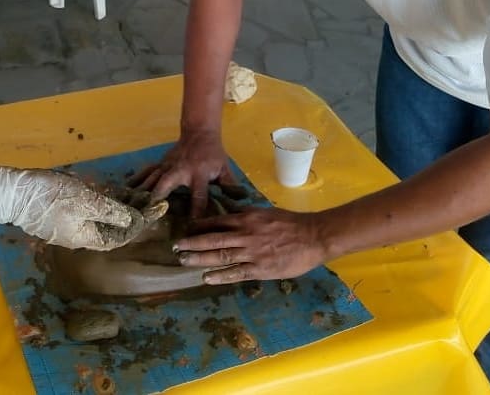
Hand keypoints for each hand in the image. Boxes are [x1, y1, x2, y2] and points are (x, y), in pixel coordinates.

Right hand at [0, 163, 167, 249]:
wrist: (14, 193)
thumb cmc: (50, 197)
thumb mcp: (85, 201)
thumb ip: (111, 212)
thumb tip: (133, 220)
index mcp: (88, 237)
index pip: (123, 234)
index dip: (143, 221)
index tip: (160, 207)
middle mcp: (83, 234)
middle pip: (116, 227)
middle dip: (136, 213)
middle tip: (155, 199)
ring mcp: (74, 223)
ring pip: (106, 216)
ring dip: (125, 206)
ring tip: (143, 192)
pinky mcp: (66, 211)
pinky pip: (93, 209)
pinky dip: (108, 201)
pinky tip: (120, 190)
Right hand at [130, 133, 238, 217]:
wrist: (199, 133)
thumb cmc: (213, 154)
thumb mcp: (224, 168)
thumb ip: (230, 186)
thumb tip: (241, 202)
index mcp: (198, 174)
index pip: (198, 195)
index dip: (195, 210)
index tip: (190, 226)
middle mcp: (179, 170)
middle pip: (166, 184)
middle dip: (157, 197)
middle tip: (148, 214)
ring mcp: (167, 166)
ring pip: (152, 178)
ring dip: (142, 192)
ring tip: (132, 206)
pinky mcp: (160, 163)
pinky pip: (146, 172)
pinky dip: (136, 180)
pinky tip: (126, 190)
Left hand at [173, 206, 325, 282]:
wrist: (312, 236)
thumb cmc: (289, 223)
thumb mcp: (264, 212)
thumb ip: (246, 215)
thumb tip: (229, 215)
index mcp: (246, 218)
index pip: (217, 221)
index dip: (200, 226)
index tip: (186, 229)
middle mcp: (245, 234)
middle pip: (213, 238)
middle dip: (192, 243)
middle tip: (176, 246)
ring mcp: (252, 252)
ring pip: (220, 256)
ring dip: (200, 259)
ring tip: (184, 261)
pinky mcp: (260, 269)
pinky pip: (236, 273)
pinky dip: (220, 275)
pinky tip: (207, 278)